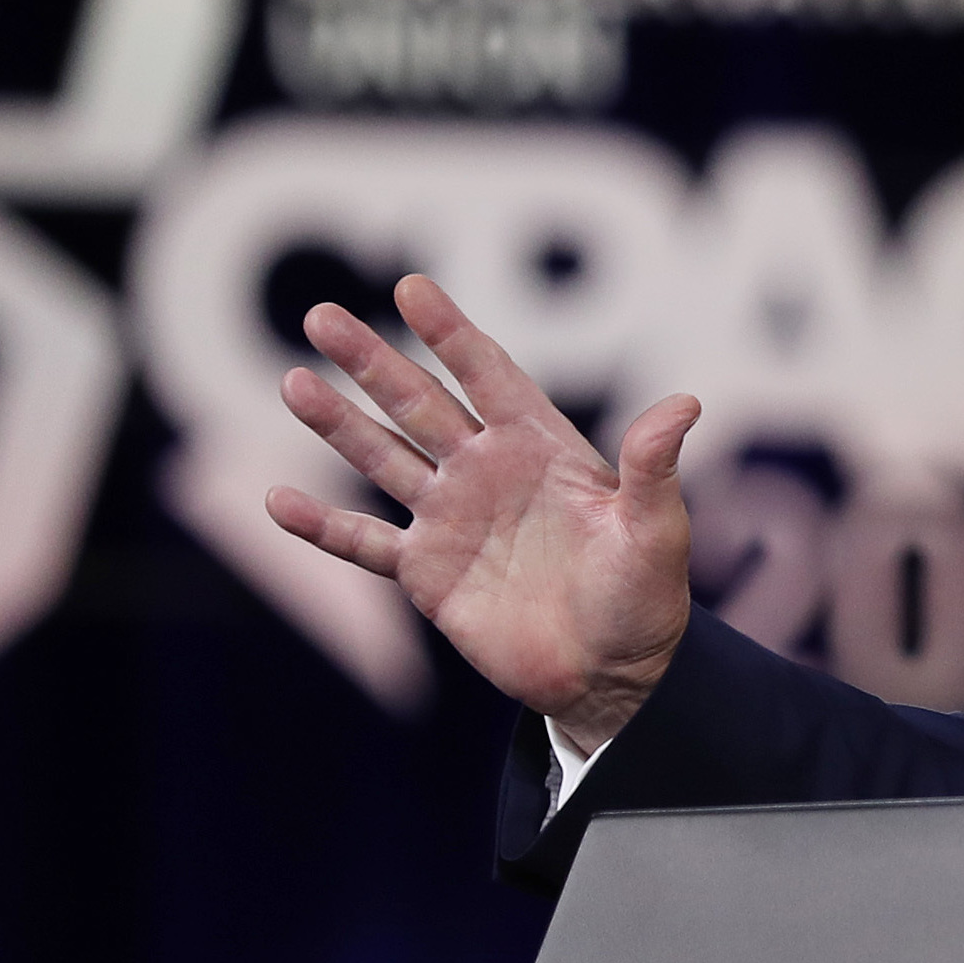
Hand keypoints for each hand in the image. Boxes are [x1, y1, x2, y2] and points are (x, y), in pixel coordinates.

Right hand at [265, 274, 699, 753]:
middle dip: (371, 362)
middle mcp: (488, 471)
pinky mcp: (427, 572)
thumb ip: (654, 468)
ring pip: (383, 458)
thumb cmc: (646, 597)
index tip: (411, 288)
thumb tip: (686, 403)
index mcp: (541, 447)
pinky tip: (277, 500)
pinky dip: (321, 525)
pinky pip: (364, 543)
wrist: (613, 674)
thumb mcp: (656, 530)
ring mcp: (452, 519)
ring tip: (293, 381)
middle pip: (419, 403)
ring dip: (338, 423)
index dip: (451, 333)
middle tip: (320, 316)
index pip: (488, 375)